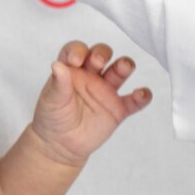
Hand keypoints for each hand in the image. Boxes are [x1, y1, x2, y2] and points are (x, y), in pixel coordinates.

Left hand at [31, 41, 152, 165]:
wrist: (60, 143)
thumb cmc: (53, 116)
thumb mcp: (51, 99)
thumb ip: (58, 83)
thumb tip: (57, 65)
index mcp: (72, 69)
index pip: (76, 51)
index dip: (78, 50)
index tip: (76, 60)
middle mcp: (91, 76)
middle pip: (101, 55)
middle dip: (102, 53)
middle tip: (98, 60)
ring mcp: (106, 91)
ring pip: (119, 71)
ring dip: (124, 65)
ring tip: (124, 67)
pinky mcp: (118, 109)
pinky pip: (133, 101)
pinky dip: (141, 96)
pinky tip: (142, 94)